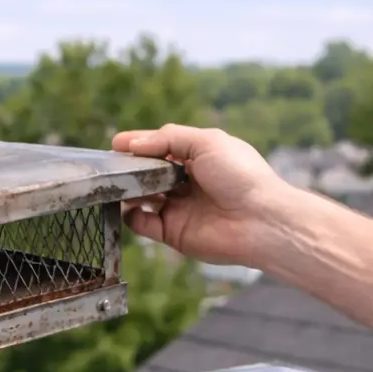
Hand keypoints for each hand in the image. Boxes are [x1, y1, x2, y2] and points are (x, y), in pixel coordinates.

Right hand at [112, 124, 294, 267]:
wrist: (259, 220)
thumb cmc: (240, 175)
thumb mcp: (206, 142)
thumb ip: (169, 138)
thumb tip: (133, 144)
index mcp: (198, 157)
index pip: (161, 148)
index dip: (139, 144)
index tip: (116, 143)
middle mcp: (187, 183)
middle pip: (149, 173)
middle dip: (130, 168)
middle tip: (112, 165)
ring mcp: (179, 208)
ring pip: (143, 198)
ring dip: (128, 191)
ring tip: (118, 184)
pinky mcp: (174, 233)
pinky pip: (144, 224)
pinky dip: (132, 217)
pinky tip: (129, 208)